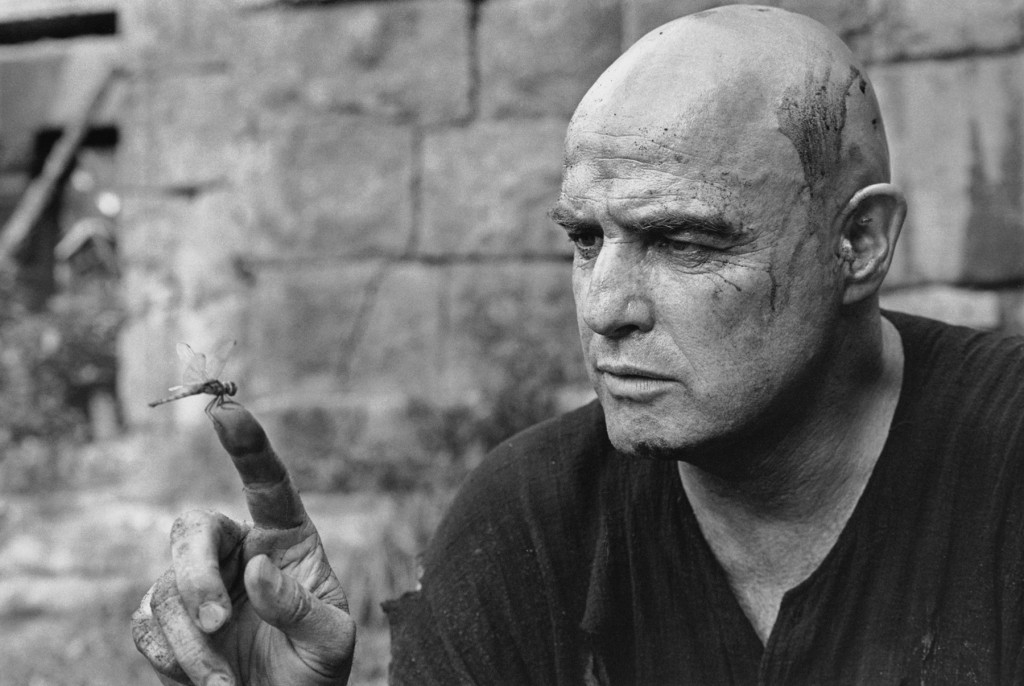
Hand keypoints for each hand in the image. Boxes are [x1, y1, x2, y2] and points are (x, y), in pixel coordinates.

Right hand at [132, 401, 354, 685]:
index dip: (247, 445)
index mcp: (286, 539)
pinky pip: (146, 622)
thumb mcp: (331, 641)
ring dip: (192, 641)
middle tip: (217, 622)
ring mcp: (199, 583)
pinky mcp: (167, 619)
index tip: (227, 409)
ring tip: (226, 684)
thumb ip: (301, 607)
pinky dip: (170, 655)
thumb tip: (257, 570)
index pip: (267, 483)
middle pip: (193, 528)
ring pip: (167, 586)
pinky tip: (203, 681)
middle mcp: (237, 550)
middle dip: (196, 574)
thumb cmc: (316, 669)